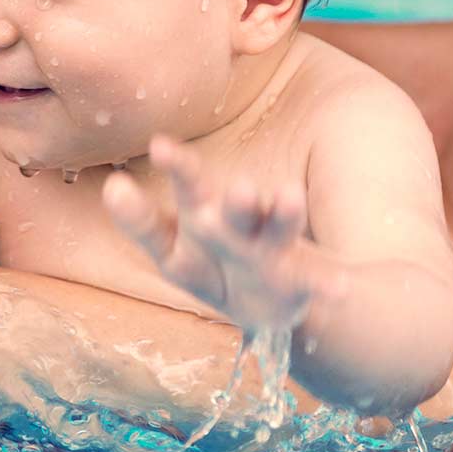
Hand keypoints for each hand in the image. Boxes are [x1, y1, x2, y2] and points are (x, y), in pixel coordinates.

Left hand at [102, 135, 319, 334]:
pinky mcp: (300, 279)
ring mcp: (270, 250)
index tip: (154, 151)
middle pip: (232, 212)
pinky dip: (327, 283)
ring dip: (281, 213)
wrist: (270, 300)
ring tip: (288, 196)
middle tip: (233, 188)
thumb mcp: (173, 249)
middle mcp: (237, 228)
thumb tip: (111, 185)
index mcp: (202, 218)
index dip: (173, 175)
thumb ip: (142, 221)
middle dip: (232, 200)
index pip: (186, 194)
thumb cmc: (211, 261)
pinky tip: (340, 287)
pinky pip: (314, 280)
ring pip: (275, 230)